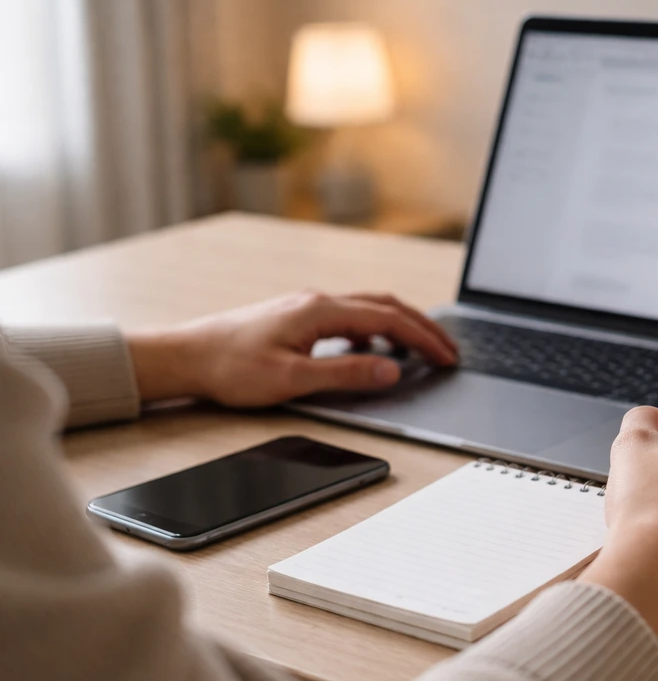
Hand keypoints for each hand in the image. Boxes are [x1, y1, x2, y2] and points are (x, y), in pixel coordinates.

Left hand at [126, 291, 457, 406]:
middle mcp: (317, 301)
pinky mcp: (298, 316)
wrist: (186, 356)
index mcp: (321, 311)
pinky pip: (350, 315)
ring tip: (422, 349)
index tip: (447, 357)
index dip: (424, 339)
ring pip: (369, 308)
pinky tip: (374, 348)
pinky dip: (376, 329)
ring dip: (401, 325)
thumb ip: (345, 374)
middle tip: (448, 351)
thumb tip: (392, 370)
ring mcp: (307, 306)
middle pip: (385, 306)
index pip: (388, 320)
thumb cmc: (231, 368)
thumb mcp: (292, 379)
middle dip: (422, 327)